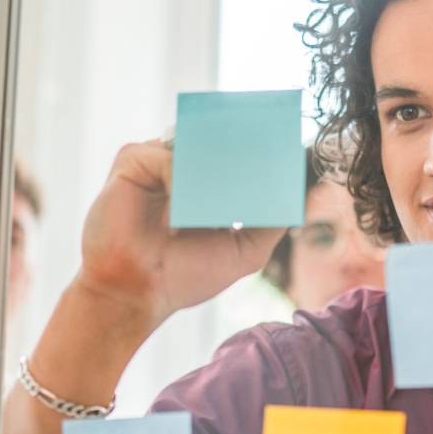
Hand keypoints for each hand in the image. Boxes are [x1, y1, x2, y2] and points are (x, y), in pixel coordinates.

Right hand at [75, 139, 284, 320]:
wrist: (139, 291)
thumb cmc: (185, 276)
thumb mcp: (244, 250)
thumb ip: (271, 224)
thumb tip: (301, 199)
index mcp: (204, 186)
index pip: (234, 155)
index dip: (256, 152)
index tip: (284, 146)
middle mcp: (180, 169)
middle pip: (215, 142)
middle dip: (241, 146)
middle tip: (268, 145)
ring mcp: (155, 163)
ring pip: (192, 144)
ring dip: (213, 162)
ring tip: (228, 183)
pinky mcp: (131, 163)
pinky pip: (164, 154)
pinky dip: (179, 174)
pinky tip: (183, 202)